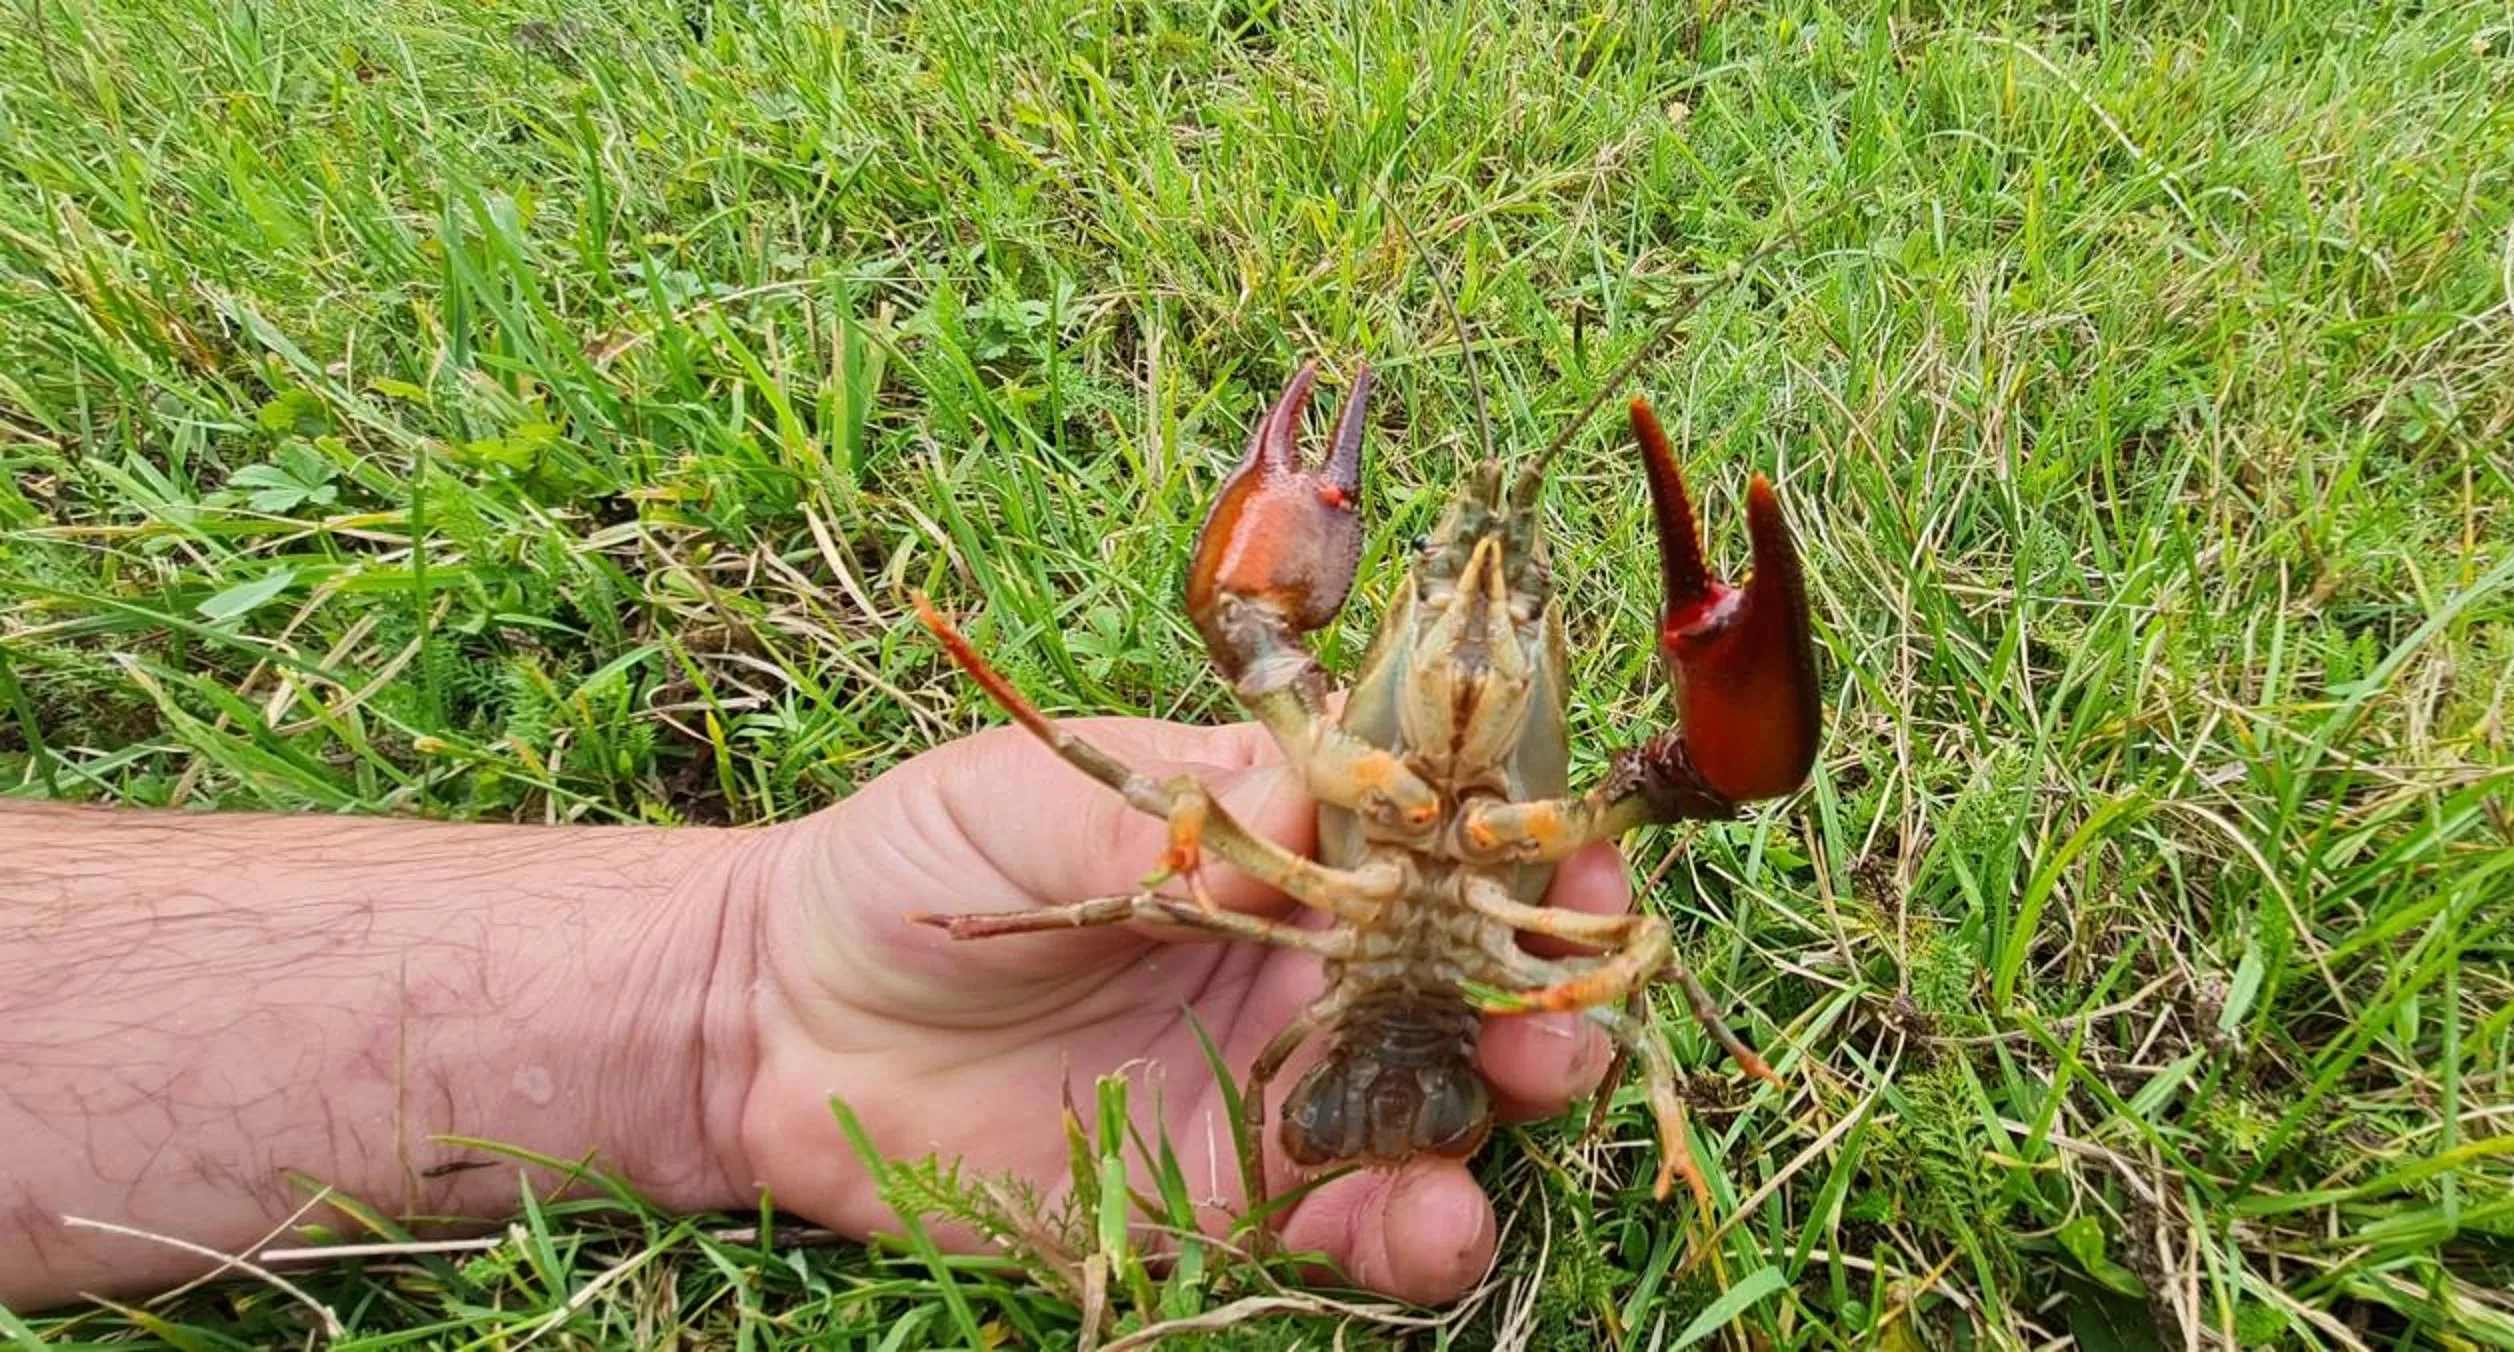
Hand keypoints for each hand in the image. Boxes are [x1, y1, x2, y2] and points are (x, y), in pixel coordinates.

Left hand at [727, 717, 1627, 1304]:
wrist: (776, 1019)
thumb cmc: (910, 865)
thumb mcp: (1022, 801)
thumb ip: (1170, 809)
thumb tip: (1316, 793)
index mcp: (1278, 853)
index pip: (1432, 842)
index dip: (1517, 844)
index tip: (1569, 847)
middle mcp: (1302, 970)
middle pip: (1466, 983)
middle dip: (1544, 987)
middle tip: (1572, 1000)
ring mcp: (1276, 1092)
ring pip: (1434, 1110)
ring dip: (1502, 1109)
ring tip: (1531, 1099)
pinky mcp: (1229, 1204)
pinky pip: (1345, 1225)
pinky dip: (1409, 1231)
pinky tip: (1436, 1223)